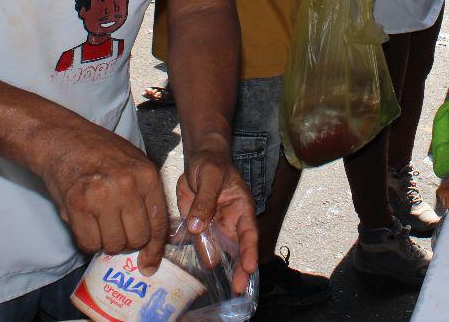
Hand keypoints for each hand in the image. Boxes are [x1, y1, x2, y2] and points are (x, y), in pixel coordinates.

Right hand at [29, 119, 168, 269]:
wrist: (64, 140)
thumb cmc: (101, 153)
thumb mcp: (135, 164)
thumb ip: (147, 196)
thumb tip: (157, 239)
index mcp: (147, 175)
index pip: (159, 223)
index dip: (155, 248)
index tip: (150, 263)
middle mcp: (127, 186)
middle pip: (137, 238)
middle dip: (128, 242)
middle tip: (118, 231)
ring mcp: (102, 196)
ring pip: (114, 244)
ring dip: (107, 242)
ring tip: (101, 224)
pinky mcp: (77, 205)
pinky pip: (89, 243)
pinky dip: (88, 241)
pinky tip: (86, 225)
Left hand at [176, 146, 258, 292]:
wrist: (199, 160)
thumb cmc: (211, 164)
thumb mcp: (209, 176)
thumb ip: (205, 200)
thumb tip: (198, 226)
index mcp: (242, 207)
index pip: (249, 232)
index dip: (250, 250)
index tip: (249, 267)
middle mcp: (232, 221)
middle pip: (239, 248)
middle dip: (241, 269)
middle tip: (239, 289)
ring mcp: (218, 226)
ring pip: (222, 251)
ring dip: (223, 268)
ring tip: (227, 289)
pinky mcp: (203, 228)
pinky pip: (203, 245)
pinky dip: (204, 257)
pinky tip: (204, 272)